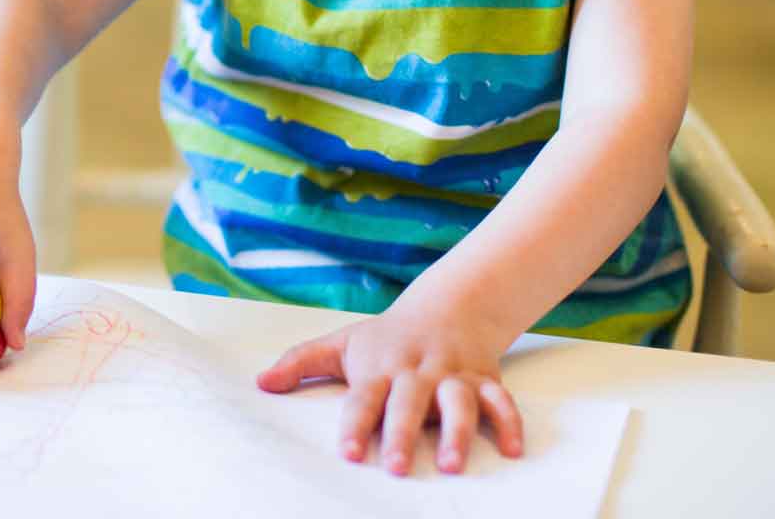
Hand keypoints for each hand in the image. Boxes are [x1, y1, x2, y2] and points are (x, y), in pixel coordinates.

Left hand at [255, 296, 522, 474]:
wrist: (447, 305)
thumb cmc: (386, 336)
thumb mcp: (342, 343)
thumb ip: (301, 362)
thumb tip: (261, 382)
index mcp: (380, 368)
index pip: (363, 399)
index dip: (355, 425)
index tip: (348, 454)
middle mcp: (417, 372)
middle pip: (409, 403)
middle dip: (403, 433)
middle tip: (398, 468)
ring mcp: (453, 376)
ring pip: (459, 403)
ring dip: (458, 433)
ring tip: (452, 466)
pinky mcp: (484, 380)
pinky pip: (502, 401)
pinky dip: (510, 423)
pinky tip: (513, 450)